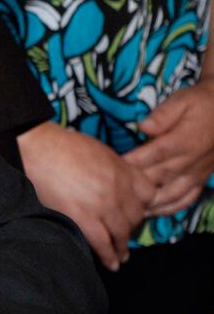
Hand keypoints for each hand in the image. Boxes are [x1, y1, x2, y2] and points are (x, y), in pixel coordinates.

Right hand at [17, 121, 151, 270]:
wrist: (36, 148)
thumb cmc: (62, 146)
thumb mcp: (99, 151)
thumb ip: (116, 169)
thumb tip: (119, 186)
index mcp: (123, 170)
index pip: (148, 194)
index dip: (142, 205)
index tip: (133, 212)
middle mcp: (118, 189)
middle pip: (135, 216)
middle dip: (130, 227)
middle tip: (123, 235)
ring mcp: (102, 205)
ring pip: (121, 233)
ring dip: (121, 247)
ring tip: (121, 257)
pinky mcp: (82, 217)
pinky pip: (101, 242)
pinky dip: (108, 256)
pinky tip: (111, 264)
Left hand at [124, 81, 213, 215]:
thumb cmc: (199, 103)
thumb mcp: (181, 101)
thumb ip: (162, 115)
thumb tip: (143, 127)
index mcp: (183, 141)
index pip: (153, 155)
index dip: (132, 163)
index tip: (111, 168)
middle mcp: (191, 161)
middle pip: (158, 177)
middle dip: (135, 186)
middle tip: (111, 192)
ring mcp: (197, 173)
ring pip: (172, 194)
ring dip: (150, 203)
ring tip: (128, 209)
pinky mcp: (202, 179)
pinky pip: (187, 198)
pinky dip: (170, 208)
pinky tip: (153, 212)